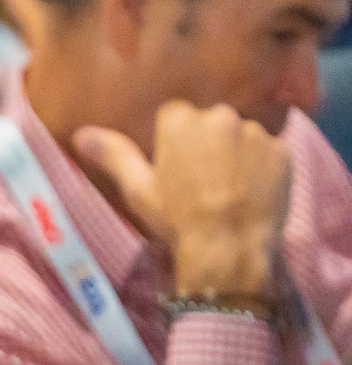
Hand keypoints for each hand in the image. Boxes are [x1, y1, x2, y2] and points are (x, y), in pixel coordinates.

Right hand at [71, 102, 290, 305]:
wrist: (228, 248)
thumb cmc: (176, 220)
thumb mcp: (138, 190)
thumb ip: (114, 155)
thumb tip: (81, 134)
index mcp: (180, 120)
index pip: (174, 116)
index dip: (171, 143)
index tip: (172, 169)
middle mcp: (220, 116)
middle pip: (210, 123)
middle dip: (206, 144)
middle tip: (200, 182)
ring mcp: (255, 132)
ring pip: (240, 136)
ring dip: (234, 155)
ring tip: (228, 190)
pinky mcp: (282, 150)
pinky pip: (268, 152)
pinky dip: (260, 167)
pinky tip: (250, 193)